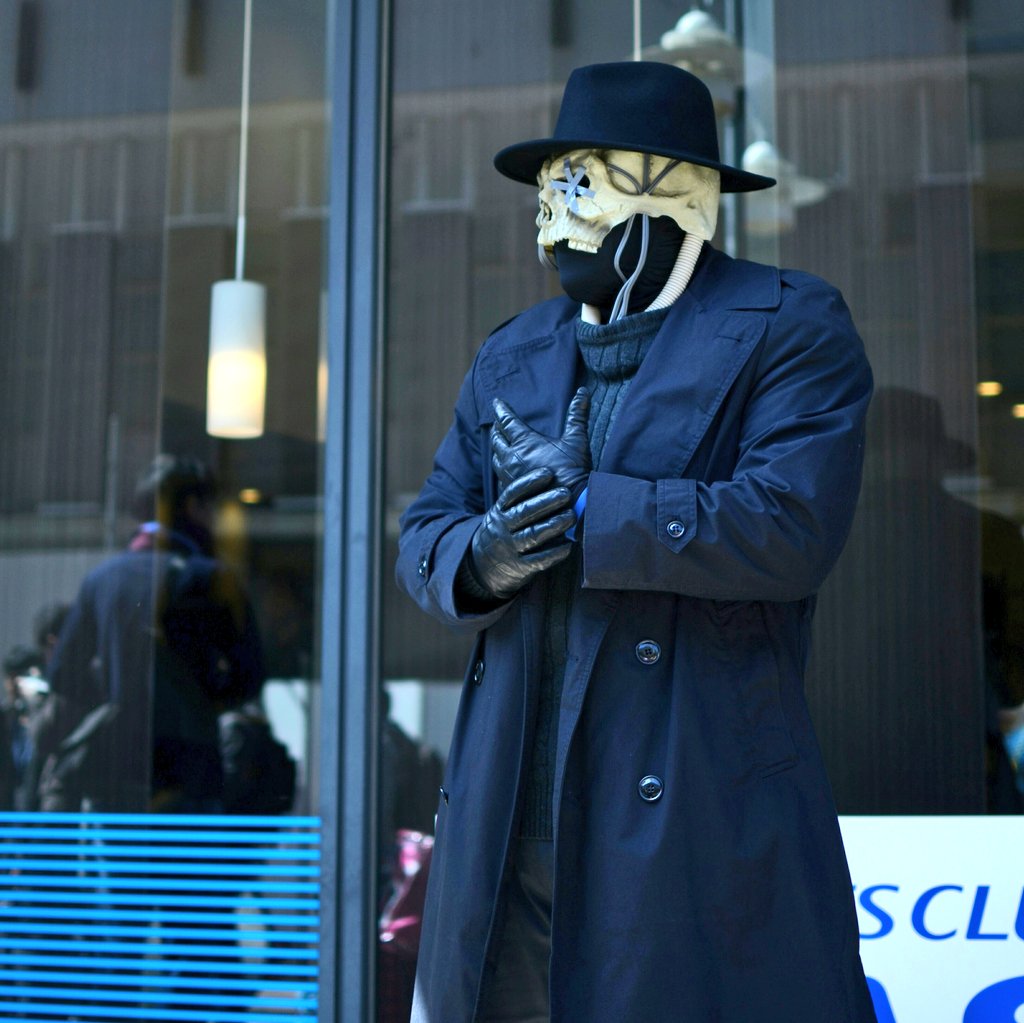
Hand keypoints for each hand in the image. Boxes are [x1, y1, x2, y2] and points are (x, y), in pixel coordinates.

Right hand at [465, 467, 575, 600]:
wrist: (483, 566)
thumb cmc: (504, 531)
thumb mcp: (502, 512)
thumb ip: (519, 497)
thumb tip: (546, 470)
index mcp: (499, 511)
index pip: (512, 494)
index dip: (530, 482)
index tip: (548, 473)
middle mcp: (503, 528)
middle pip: (524, 513)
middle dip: (546, 502)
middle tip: (566, 493)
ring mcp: (511, 548)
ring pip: (532, 535)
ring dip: (553, 525)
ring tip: (571, 516)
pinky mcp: (520, 567)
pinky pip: (538, 560)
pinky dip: (554, 553)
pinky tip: (569, 545)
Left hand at [491, 387, 591, 498]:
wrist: (572, 504)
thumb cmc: (574, 470)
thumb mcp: (577, 439)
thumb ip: (577, 414)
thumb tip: (583, 392)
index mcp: (525, 441)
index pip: (507, 421)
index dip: (501, 410)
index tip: (496, 402)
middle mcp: (512, 457)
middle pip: (497, 439)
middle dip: (497, 429)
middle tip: (497, 423)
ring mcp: (509, 475)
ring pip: (496, 458)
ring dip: (497, 449)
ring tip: (499, 444)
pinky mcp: (512, 491)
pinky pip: (501, 477)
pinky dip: (502, 469)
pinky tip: (505, 470)